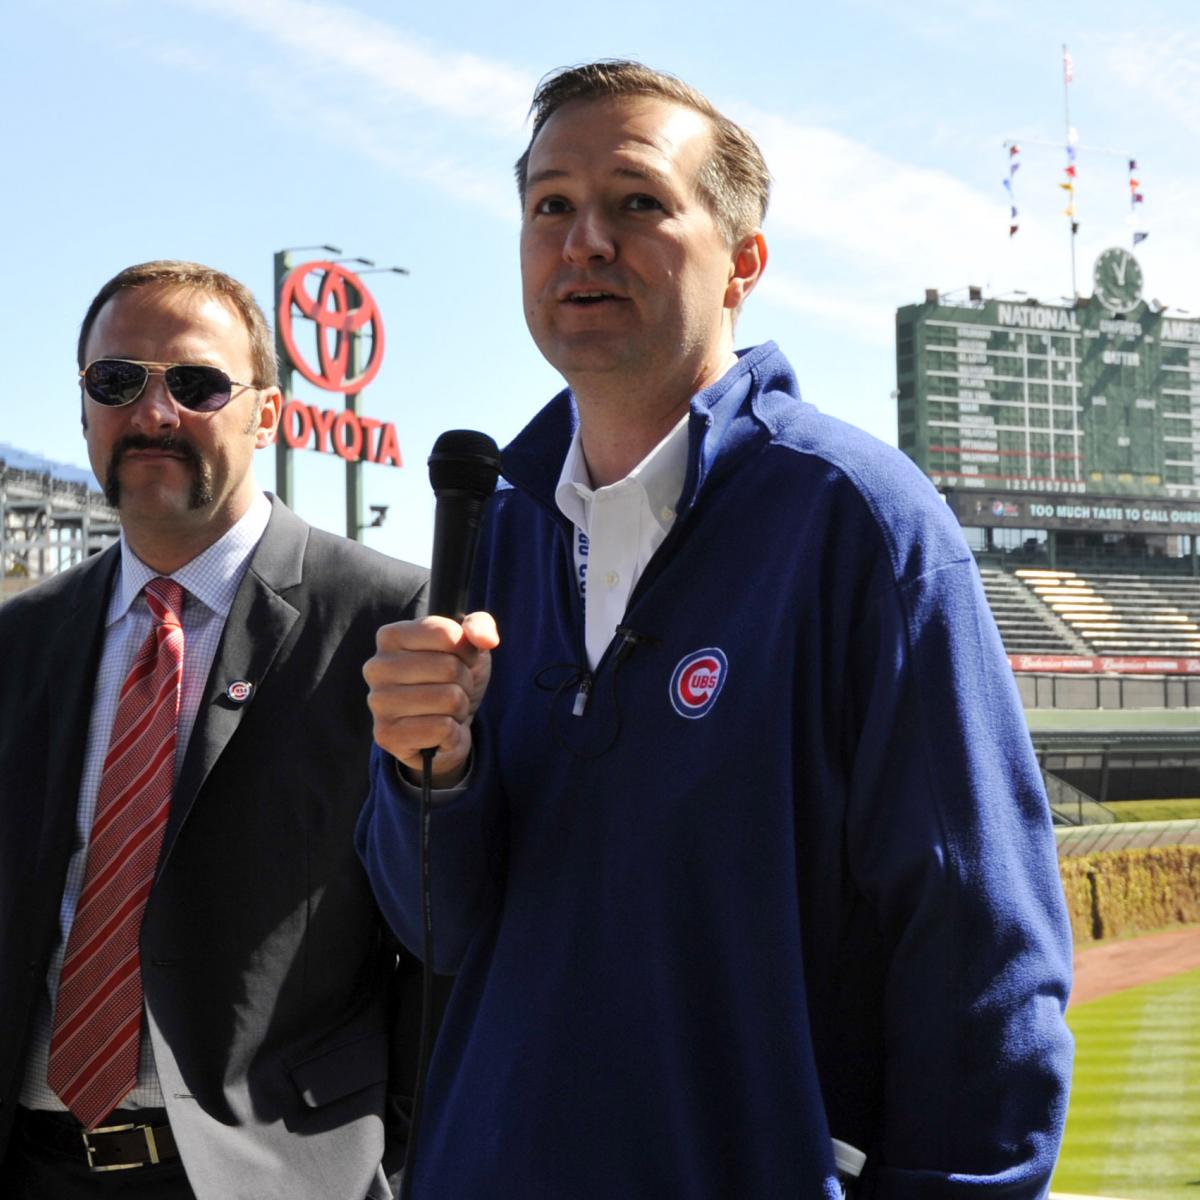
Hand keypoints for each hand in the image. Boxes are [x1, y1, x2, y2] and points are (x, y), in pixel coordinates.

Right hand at [364, 613, 498, 785]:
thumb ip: (479, 626)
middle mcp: (376, 667)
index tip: (460, 660)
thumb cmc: (451, 682)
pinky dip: (452, 733)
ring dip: (459, 708)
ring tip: (446, 711)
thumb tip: (486, 639)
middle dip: (464, 683)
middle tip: (453, 691)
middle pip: (449, 668)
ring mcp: (378, 703)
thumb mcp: (469, 647)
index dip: (466, 650)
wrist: (445, 732)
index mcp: (391, 637)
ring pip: (449, 699)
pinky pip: (443, 728)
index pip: (446, 633)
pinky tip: (438, 734)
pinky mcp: (386, 735)